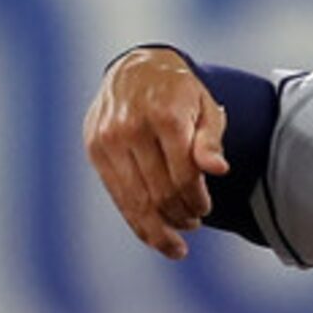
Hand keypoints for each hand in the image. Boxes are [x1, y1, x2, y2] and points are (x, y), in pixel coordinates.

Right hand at [84, 46, 229, 260]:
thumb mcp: (205, 105)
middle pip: (159, 192)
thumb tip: (218, 171)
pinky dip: (135, 220)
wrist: (134, 67)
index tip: (205, 209)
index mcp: (164, 115)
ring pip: (135, 201)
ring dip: (157, 229)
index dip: (197, 200)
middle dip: (180, 215)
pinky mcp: (94, 150)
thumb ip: (211, 139)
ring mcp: (109, 140)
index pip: (183, 176)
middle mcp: (131, 128)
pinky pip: (117, 196)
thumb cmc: (177, 90)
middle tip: (194, 224)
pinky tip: (152, 234)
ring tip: (174, 245)